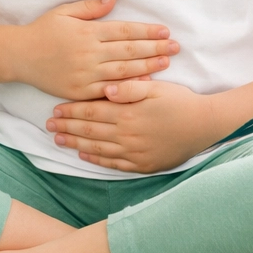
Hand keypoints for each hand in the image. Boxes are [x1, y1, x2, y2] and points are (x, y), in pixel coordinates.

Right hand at [18, 0, 179, 100]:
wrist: (19, 57)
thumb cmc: (43, 31)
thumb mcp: (64, 12)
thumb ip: (90, 8)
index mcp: (87, 33)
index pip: (124, 31)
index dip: (146, 31)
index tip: (164, 31)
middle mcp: (88, 53)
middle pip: (128, 51)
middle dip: (154, 48)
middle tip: (176, 47)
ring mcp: (85, 74)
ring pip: (122, 71)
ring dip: (147, 67)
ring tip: (166, 62)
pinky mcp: (79, 91)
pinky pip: (108, 90)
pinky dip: (127, 88)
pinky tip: (144, 84)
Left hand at [45, 79, 218, 173]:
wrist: (204, 126)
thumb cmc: (180, 101)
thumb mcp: (156, 87)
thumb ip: (130, 87)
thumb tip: (105, 88)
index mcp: (128, 113)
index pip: (92, 112)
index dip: (71, 111)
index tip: (55, 109)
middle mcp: (127, 135)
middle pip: (89, 131)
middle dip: (67, 127)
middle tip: (48, 126)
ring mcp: (134, 152)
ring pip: (97, 149)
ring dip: (75, 144)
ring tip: (59, 140)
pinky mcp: (142, 165)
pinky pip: (113, 164)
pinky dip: (96, 160)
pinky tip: (84, 156)